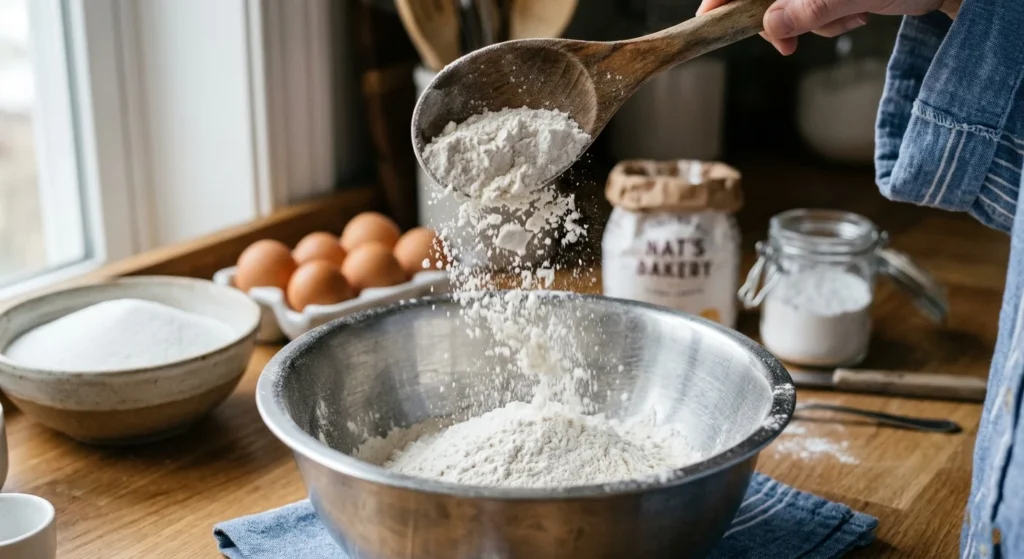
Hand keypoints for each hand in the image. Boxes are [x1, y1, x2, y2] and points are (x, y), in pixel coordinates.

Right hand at [696, 0, 961, 54]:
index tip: (709, 21)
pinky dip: (831, 20)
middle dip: (779, 21)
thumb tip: (771, 28)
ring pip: (789, 7)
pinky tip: (859, 12)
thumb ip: (808, 8)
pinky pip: (813, 10)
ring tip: (851, 16)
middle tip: (790, 45)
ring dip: (815, 23)